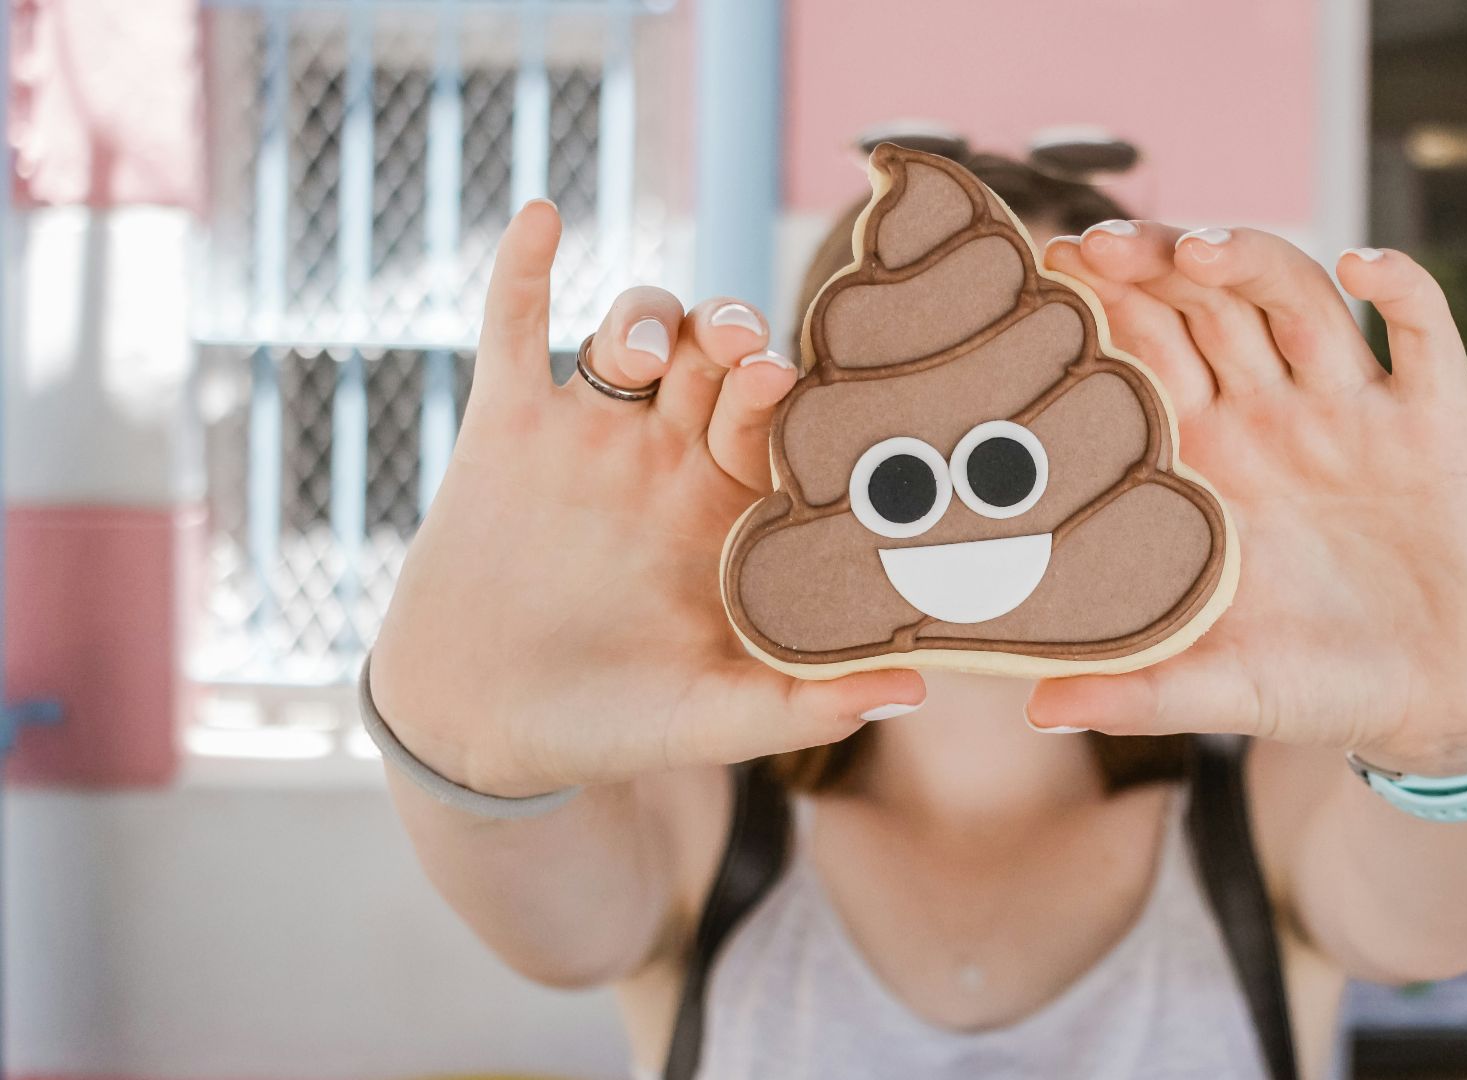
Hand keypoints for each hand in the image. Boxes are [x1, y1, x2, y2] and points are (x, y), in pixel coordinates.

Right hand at [369, 201, 923, 796]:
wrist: (482, 730)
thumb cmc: (613, 727)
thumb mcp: (711, 720)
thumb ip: (802, 704)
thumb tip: (914, 689)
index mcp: (730, 509)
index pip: (779, 423)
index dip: (793, 397)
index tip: (797, 387)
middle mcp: (668, 458)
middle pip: (715, 359)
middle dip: (733, 337)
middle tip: (741, 353)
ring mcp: (589, 436)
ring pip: (632, 330)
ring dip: (645, 317)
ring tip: (635, 355)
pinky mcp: (507, 426)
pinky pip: (514, 326)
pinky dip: (524, 268)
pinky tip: (544, 217)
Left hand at [1026, 224, 1466, 774]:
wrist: (1449, 706)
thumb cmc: (1325, 689)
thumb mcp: (1225, 689)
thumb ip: (1139, 692)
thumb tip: (1037, 709)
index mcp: (1211, 462)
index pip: (1146, 355)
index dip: (1104, 306)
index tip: (1049, 271)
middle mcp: (1276, 418)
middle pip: (1208, 306)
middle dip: (1157, 265)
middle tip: (1102, 244)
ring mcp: (1356, 413)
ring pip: (1299, 300)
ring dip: (1253, 260)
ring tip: (1201, 249)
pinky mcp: (1439, 425)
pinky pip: (1427, 334)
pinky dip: (1403, 288)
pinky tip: (1367, 266)